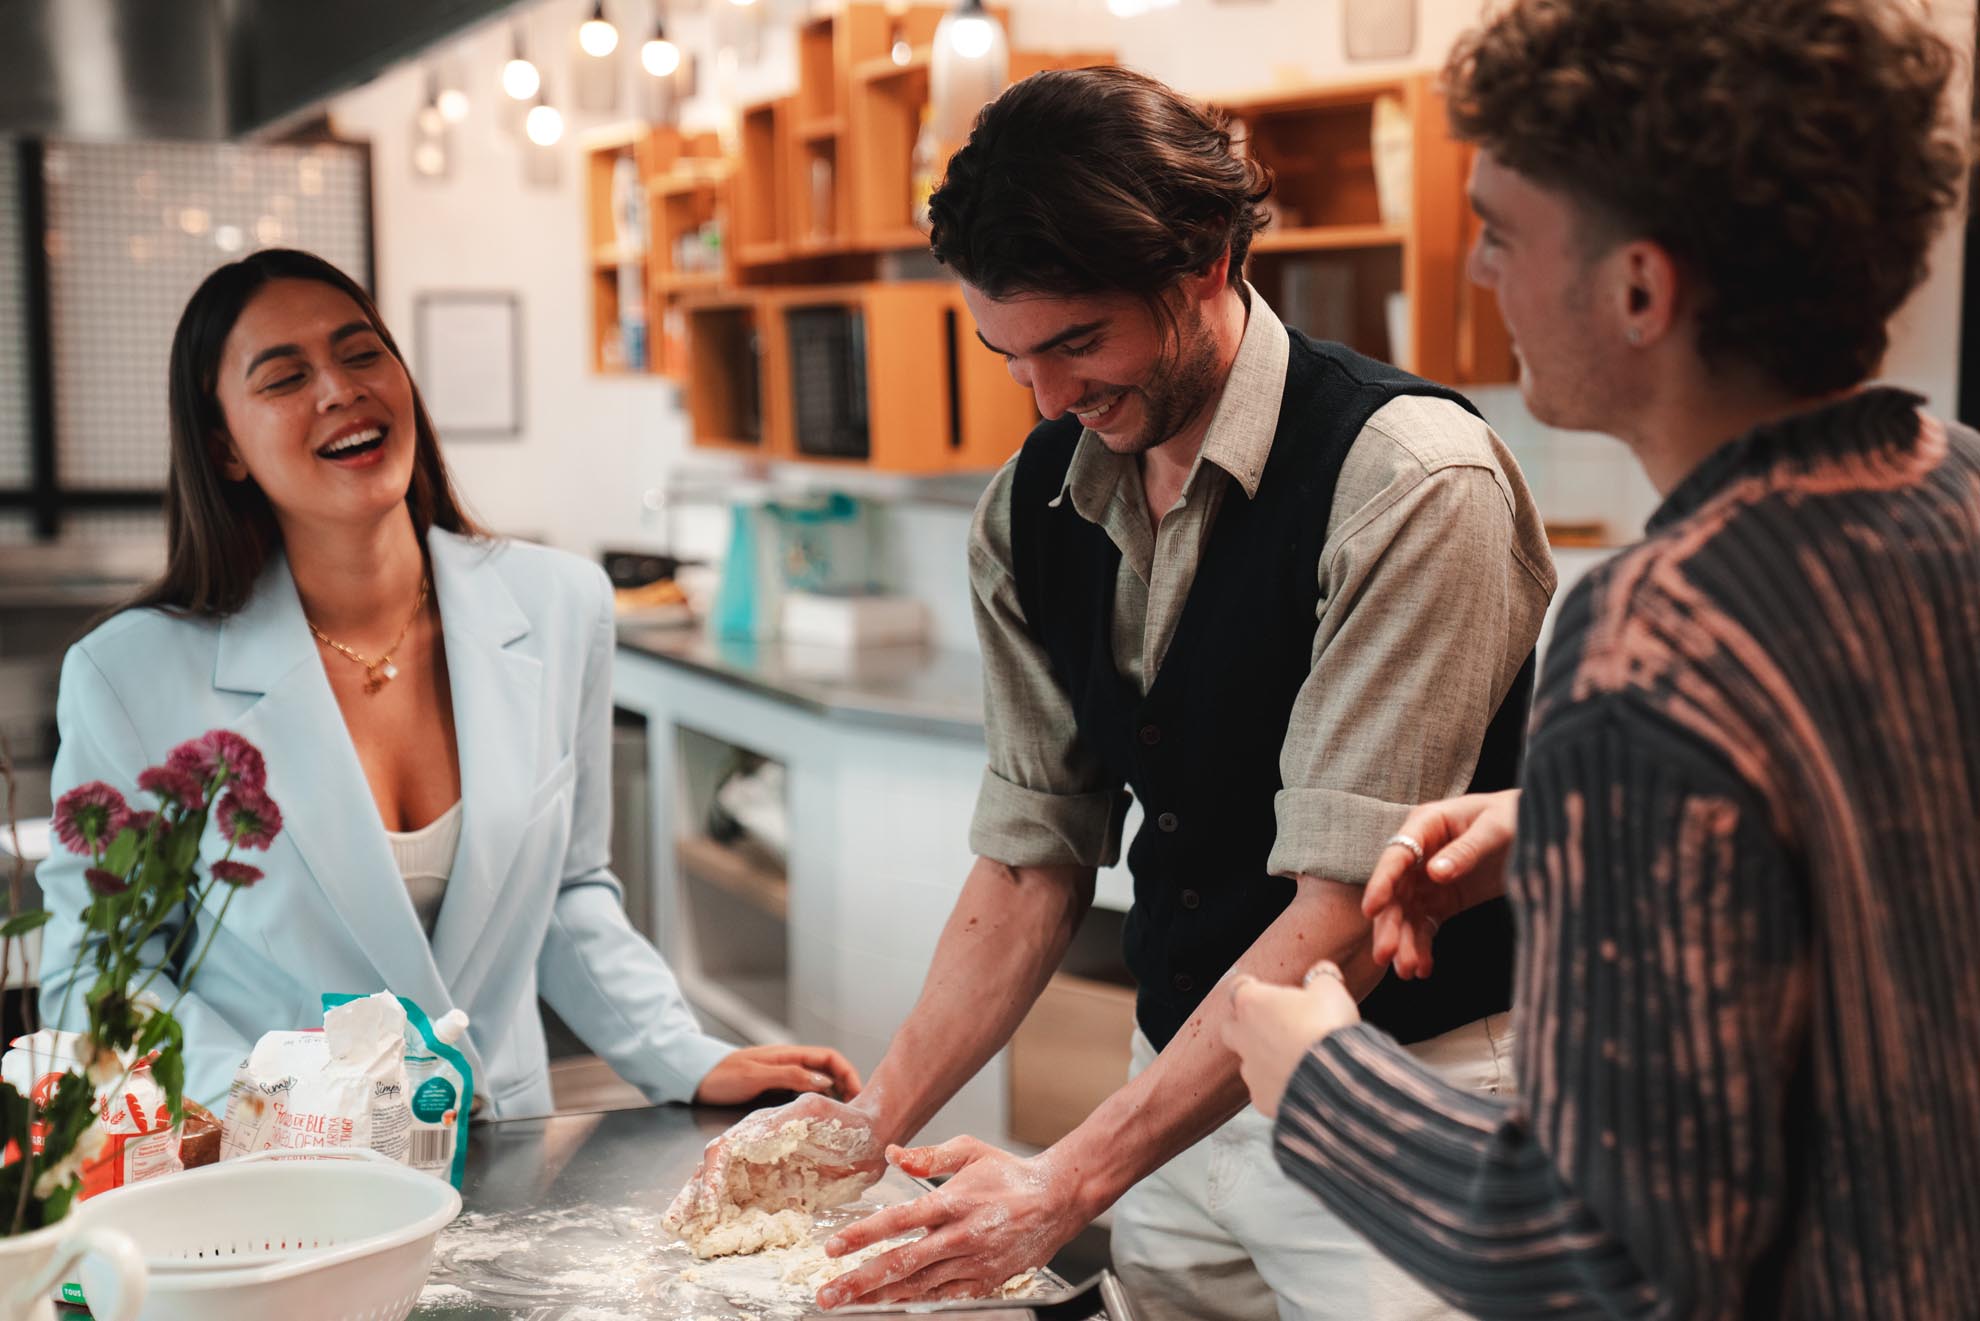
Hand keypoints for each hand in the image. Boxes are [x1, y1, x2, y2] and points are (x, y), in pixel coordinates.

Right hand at [664, 1091, 885, 1239]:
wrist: (874, 1138)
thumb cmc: (844, 1118)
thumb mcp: (811, 1110)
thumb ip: (779, 1124)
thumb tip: (748, 1136)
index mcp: (758, 1131)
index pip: (722, 1152)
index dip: (710, 1177)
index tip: (707, 1202)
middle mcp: (755, 1155)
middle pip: (714, 1177)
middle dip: (691, 1199)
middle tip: (672, 1223)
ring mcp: (765, 1177)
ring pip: (726, 1197)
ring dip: (704, 1216)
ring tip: (687, 1234)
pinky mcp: (780, 1198)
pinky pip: (751, 1214)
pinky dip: (733, 1227)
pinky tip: (721, 1240)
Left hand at [694, 1044, 863, 1105]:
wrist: (694, 1079)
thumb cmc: (722, 1075)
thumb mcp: (756, 1075)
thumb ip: (789, 1075)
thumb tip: (824, 1081)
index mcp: (789, 1055)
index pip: (830, 1058)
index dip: (848, 1072)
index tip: (859, 1093)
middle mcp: (789, 1065)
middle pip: (828, 1073)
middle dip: (846, 1089)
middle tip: (856, 1113)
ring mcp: (781, 1078)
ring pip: (817, 1086)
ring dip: (832, 1100)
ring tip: (841, 1121)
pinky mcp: (772, 1092)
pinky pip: (801, 1097)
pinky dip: (814, 1107)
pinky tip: (815, 1122)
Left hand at [813, 1136, 1087, 1308]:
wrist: (1057, 1200)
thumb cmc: (1010, 1174)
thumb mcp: (970, 1151)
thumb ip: (927, 1155)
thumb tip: (891, 1153)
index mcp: (953, 1202)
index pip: (899, 1221)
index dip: (863, 1236)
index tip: (833, 1248)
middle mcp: (960, 1237)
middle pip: (902, 1264)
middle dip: (860, 1282)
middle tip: (828, 1294)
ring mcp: (973, 1264)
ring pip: (918, 1287)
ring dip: (880, 1298)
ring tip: (849, 1304)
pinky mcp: (984, 1282)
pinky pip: (943, 1298)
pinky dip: (916, 1304)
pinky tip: (891, 1307)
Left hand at [1222, 963, 1360, 1119]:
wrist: (1336, 1080)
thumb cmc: (1328, 1029)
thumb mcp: (1331, 992)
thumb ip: (1322, 978)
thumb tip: (1323, 971)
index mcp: (1254, 1004)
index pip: (1238, 988)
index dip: (1250, 987)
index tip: (1259, 988)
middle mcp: (1244, 1036)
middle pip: (1230, 1026)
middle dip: (1244, 1025)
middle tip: (1272, 1024)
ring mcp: (1250, 1070)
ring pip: (1247, 1061)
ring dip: (1264, 1058)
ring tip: (1293, 1058)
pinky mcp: (1261, 1099)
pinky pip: (1264, 1090)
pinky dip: (1277, 1086)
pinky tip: (1299, 1085)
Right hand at [1364, 789, 1519, 979]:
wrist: (1540, 829)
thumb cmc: (1515, 816)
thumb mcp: (1496, 829)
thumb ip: (1466, 850)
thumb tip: (1434, 873)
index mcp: (1426, 825)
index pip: (1396, 856)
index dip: (1381, 883)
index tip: (1371, 910)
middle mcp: (1420, 853)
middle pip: (1396, 892)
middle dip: (1389, 925)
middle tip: (1386, 955)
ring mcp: (1430, 879)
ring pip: (1407, 914)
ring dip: (1404, 942)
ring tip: (1407, 971)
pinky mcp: (1444, 899)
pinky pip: (1426, 925)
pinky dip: (1422, 946)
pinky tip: (1424, 968)